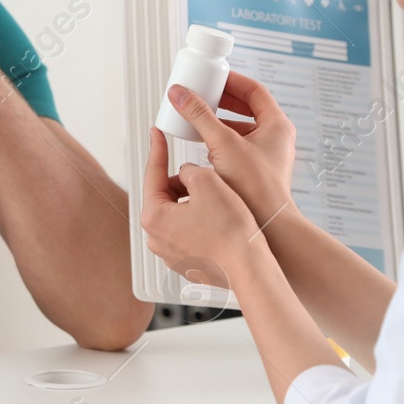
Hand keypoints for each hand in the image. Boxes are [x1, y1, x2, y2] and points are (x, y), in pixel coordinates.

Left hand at [139, 126, 264, 290]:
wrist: (250, 269)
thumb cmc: (231, 233)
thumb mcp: (208, 182)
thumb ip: (190, 169)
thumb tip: (187, 172)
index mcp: (153, 217)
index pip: (153, 174)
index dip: (158, 149)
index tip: (156, 134)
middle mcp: (156, 239)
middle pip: (166, 195)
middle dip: (186, 184)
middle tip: (208, 180)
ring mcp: (171, 253)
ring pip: (179, 214)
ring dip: (195, 203)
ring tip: (220, 204)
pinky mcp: (188, 262)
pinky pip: (190, 232)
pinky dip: (202, 222)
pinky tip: (221, 222)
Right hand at [163, 71, 297, 227]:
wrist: (267, 225)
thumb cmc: (256, 188)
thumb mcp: (222, 143)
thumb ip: (199, 115)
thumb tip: (181, 94)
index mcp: (277, 125)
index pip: (254, 90)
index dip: (231, 81)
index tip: (212, 77)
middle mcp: (275, 139)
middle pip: (247, 108)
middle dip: (221, 100)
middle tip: (202, 94)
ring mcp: (266, 155)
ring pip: (240, 128)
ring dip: (218, 121)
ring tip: (198, 117)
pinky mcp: (255, 171)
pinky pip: (235, 146)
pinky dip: (219, 141)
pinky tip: (203, 144)